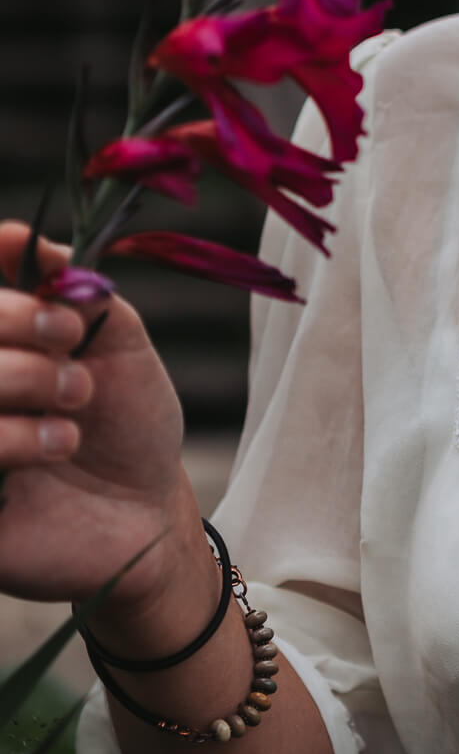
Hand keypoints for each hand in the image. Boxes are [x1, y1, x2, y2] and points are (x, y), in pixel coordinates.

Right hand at [0, 222, 203, 616]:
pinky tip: (60, 446)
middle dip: (15, 322)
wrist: (148, 512)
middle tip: (70, 339)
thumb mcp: (122, 347)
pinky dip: (10, 437)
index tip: (15, 246)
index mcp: (0, 341)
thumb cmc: (132, 426)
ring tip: (78, 403)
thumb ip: (82, 294)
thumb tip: (34, 241)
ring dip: (25, 380)